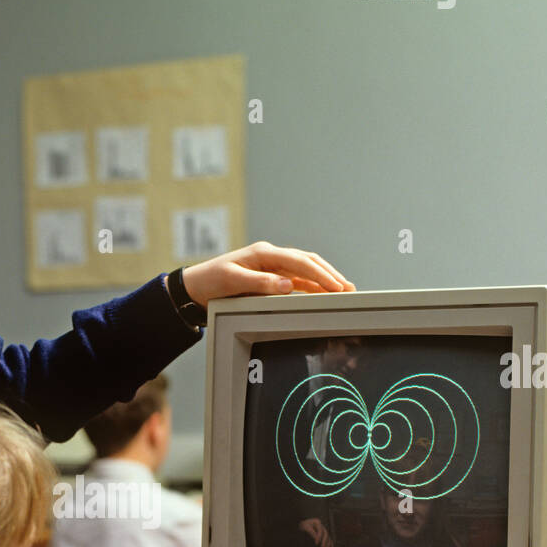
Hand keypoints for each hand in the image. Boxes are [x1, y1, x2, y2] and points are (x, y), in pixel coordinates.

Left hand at [180, 241, 354, 308]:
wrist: (196, 286)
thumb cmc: (211, 281)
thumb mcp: (232, 281)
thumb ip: (260, 283)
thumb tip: (287, 285)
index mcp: (263, 253)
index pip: (299, 261)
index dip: (320, 274)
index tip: (336, 286)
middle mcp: (271, 256)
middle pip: (308, 261)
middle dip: (330, 274)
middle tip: (349, 289)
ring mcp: (272, 265)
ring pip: (306, 269)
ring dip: (325, 279)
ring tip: (344, 290)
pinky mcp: (271, 276)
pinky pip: (297, 278)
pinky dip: (312, 285)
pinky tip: (324, 293)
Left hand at [299, 517, 332, 546]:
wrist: (303, 523)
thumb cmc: (303, 525)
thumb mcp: (305, 527)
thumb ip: (311, 531)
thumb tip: (316, 537)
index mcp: (317, 522)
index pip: (320, 530)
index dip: (319, 537)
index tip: (316, 543)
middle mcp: (321, 525)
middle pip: (325, 533)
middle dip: (324, 540)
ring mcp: (323, 528)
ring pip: (327, 536)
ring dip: (328, 542)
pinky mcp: (323, 532)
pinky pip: (327, 537)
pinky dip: (329, 542)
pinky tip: (331, 546)